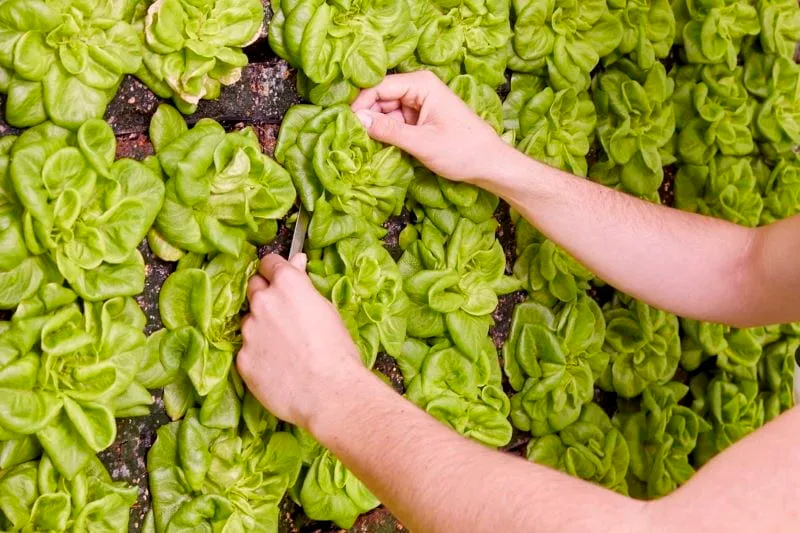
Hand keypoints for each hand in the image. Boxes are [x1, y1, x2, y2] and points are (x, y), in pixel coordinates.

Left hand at [237, 253, 369, 429]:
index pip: (269, 262)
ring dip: (261, 328)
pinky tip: (278, 367)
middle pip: (254, 287)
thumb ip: (305, 286)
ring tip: (285, 349)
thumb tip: (296, 263)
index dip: (275, 270)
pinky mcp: (242, 358)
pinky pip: (247, 350)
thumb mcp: (327, 309)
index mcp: (287, 284)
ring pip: (249, 322)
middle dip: (265, 295)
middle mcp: (262, 302)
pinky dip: (258, 355)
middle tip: (283, 314)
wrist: (329, 393)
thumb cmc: (338, 351)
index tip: (279, 278)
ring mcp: (248, 331)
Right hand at [350, 71, 510, 182]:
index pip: (378, 86)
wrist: (490, 164)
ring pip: (385, 111)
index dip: (360, 104)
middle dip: (366, 116)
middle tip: (351, 139)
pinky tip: (378, 147)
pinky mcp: (420, 118)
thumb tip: (357, 120)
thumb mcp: (421, 142)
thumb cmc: (462, 150)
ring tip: (362, 146)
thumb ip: (388, 131)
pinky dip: (386, 134)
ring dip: (375, 127)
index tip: (345, 124)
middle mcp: (419, 87)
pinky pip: (395, 122)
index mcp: (421, 83)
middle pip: (380, 97)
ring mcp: (420, 103)